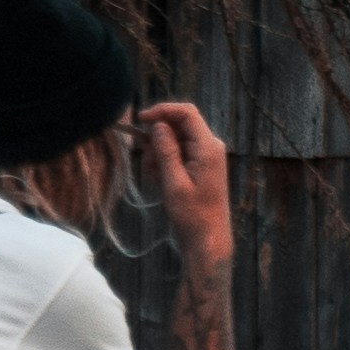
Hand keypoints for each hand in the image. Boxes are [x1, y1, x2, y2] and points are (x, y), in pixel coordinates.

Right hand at [136, 100, 235, 264]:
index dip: (162, 111)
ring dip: (159, 154)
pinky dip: (165, 164)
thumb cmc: (192, 215)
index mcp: (208, 147)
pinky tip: (162, 182)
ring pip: (174, 140)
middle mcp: (209, 146)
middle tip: (149, 163)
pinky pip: (177, 154)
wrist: (207, 239)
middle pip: (178, 126)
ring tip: (157, 179)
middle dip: (158, 140)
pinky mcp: (199, 166)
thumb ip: (166, 151)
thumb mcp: (174, 182)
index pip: (186, 113)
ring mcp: (205, 156)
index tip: (140, 120)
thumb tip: (158, 124)